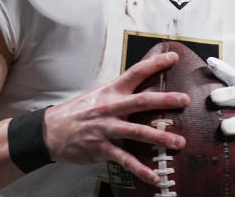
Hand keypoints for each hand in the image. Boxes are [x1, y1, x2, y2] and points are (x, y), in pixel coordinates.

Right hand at [42, 51, 189, 185]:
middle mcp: (110, 108)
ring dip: (160, 138)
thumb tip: (143, 90)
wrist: (50, 132)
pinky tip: (154, 176)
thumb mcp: (98, 96)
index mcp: (111, 91)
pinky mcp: (101, 148)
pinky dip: (140, 169)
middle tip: (184, 100)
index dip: (154, 64)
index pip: (135, 73)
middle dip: (165, 100)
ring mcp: (106, 128)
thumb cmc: (77, 112)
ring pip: (137, 132)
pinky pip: (125, 159)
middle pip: (141, 101)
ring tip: (178, 142)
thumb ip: (119, 94)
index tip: (172, 58)